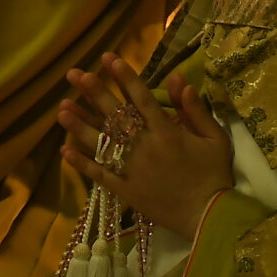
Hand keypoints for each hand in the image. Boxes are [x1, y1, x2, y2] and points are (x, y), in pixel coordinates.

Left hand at [58, 56, 232, 239]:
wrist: (211, 217)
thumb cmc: (215, 175)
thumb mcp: (215, 139)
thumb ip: (195, 109)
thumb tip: (179, 79)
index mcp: (167, 133)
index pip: (141, 99)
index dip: (124, 77)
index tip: (109, 58)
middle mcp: (144, 147)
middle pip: (114, 115)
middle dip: (93, 92)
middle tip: (74, 74)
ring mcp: (131, 168)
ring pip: (100, 142)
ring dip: (79, 124)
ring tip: (61, 107)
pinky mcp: (124, 189)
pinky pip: (99, 174)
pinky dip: (81, 163)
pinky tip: (64, 150)